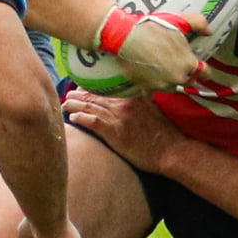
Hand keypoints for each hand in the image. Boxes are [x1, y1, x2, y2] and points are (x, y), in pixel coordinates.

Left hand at [61, 88, 184, 172]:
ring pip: (90, 106)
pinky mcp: (113, 131)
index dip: (93, 87)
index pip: (108, 88)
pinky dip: (80, 118)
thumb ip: (143, 102)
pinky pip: (91, 121)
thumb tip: (135, 100)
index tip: (84, 87)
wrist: (171, 150)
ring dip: (74, 105)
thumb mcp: (155, 111)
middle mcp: (124, 103)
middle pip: (96, 96)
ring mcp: (118, 117)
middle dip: (79, 95)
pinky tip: (72, 118)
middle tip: (69, 95)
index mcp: (134, 97)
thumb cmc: (166, 134)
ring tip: (65, 105)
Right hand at [98, 5, 210, 92]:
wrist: (126, 36)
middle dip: (185, 74)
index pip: (205, 74)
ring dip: (169, 81)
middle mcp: (178, 78)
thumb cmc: (153, 28)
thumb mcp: (179, 20)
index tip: (200, 66)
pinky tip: (149, 79)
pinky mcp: (147, 88)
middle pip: (187, 82)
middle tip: (177, 64)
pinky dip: (151, 88)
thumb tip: (209, 31)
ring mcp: (162, 85)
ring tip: (163, 70)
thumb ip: (199, 23)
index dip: (204, 69)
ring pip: (171, 88)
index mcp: (188, 63)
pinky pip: (153, 93)